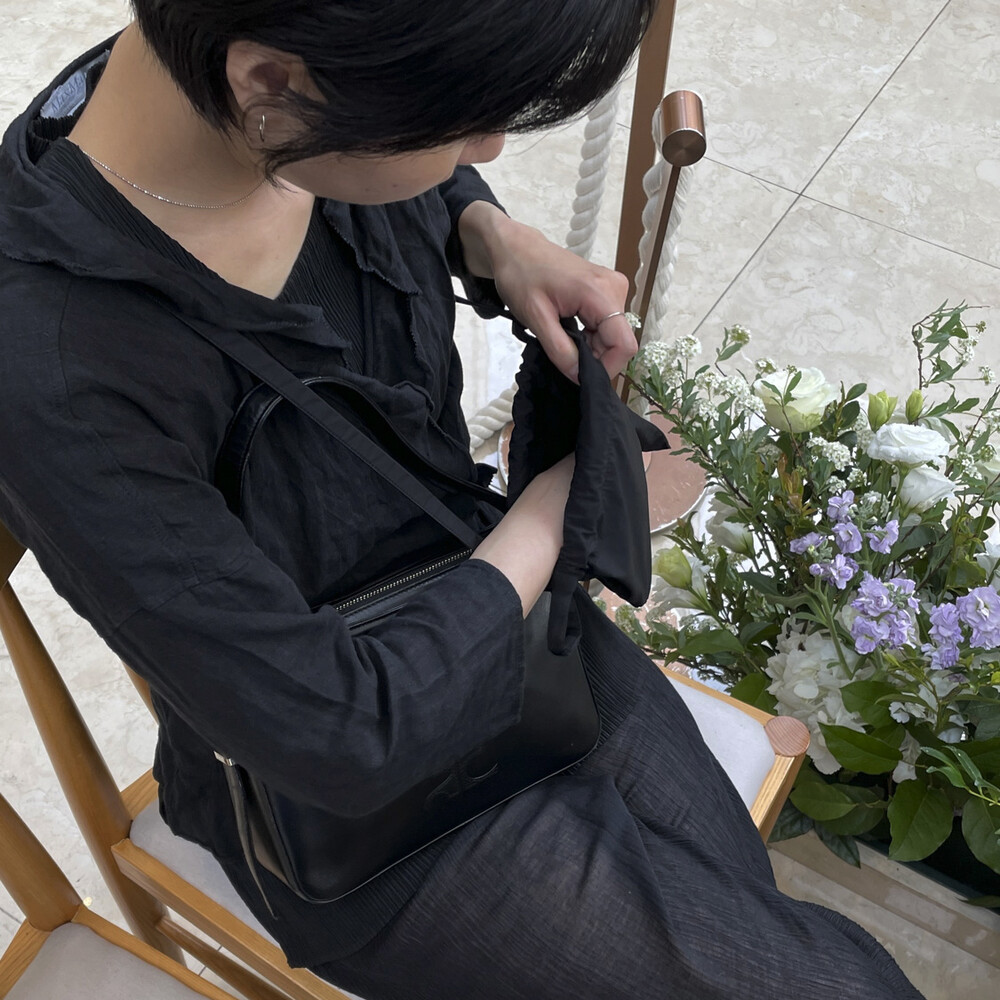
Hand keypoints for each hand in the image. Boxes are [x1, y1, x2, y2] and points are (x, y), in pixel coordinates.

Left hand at [458, 202, 636, 381]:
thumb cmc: (521, 276)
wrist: (516, 248)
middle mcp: (614, 288)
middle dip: (594, 356)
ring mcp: (612, 287)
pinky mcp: (606, 290)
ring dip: (589, 346)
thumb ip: (560, 350)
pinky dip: (589, 335)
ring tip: (560, 335)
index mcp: (601, 293)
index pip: (624, 344)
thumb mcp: (536, 318)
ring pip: (612, 335)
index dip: (606, 367)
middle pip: (618, 341)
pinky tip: (567, 328)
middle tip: (562, 354)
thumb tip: (579, 377)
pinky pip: (606, 324)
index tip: (580, 375)